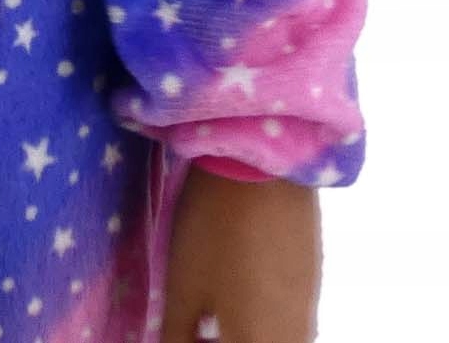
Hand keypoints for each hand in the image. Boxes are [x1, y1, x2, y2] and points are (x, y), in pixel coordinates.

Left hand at [161, 167, 321, 342]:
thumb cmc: (213, 230)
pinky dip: (263, 316)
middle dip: (227, 340)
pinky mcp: (314, 279)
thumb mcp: (182, 289)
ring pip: (276, 337)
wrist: (262, 166)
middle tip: (196, 325)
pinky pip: (289, 319)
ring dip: (247, 332)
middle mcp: (293, 337)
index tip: (185, 333)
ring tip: (214, 305)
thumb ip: (177, 335)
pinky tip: (240, 283)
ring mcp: (309, 309)